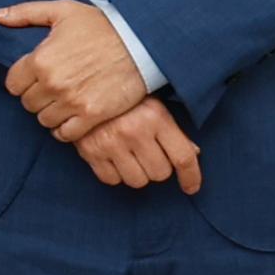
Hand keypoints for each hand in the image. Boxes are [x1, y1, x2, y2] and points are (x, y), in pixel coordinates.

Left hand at [0, 0, 152, 143]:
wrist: (142, 42)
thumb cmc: (101, 25)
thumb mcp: (62, 10)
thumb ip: (24, 13)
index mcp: (40, 59)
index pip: (13, 84)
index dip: (23, 81)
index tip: (35, 78)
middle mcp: (53, 83)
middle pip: (28, 104)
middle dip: (37, 97)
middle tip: (52, 89)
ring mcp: (72, 102)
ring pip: (44, 120)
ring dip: (51, 113)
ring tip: (63, 102)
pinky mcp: (92, 115)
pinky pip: (66, 134)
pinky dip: (65, 129)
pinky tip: (72, 117)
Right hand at [71, 100, 204, 194]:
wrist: (83, 88)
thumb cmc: (124, 99)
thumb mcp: (154, 107)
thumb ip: (173, 132)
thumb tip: (192, 154)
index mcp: (155, 117)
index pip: (183, 157)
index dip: (191, 176)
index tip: (191, 187)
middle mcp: (133, 131)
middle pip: (160, 173)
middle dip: (158, 168)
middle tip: (150, 155)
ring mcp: (110, 143)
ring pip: (137, 180)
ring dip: (137, 173)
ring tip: (131, 156)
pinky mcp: (90, 151)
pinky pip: (111, 179)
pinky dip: (115, 174)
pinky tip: (114, 158)